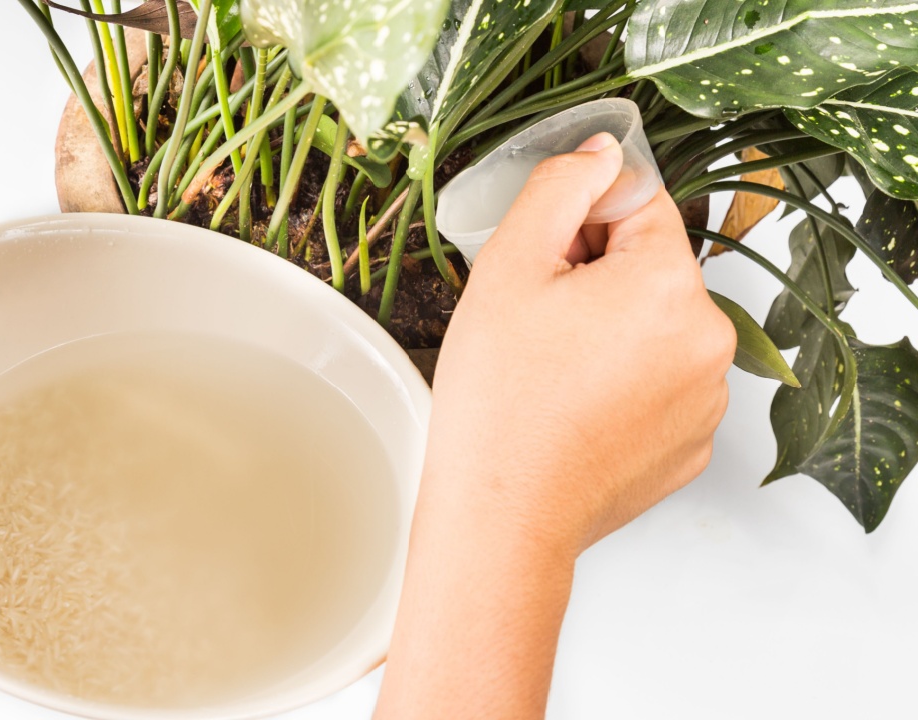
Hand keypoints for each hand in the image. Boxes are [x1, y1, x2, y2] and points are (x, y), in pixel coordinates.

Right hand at [376, 132, 734, 718]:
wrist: (503, 514)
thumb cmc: (499, 399)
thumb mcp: (508, 267)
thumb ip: (558, 188)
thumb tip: (601, 152)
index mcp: (669, 282)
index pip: (639, 203)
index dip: (580, 225)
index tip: (543, 265)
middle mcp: (711, 338)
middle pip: (652, 268)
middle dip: (597, 280)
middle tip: (536, 326)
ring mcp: (708, 399)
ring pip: (658, 328)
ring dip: (612, 333)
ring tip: (552, 376)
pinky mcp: (694, 444)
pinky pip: (662, 384)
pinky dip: (625, 385)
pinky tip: (574, 410)